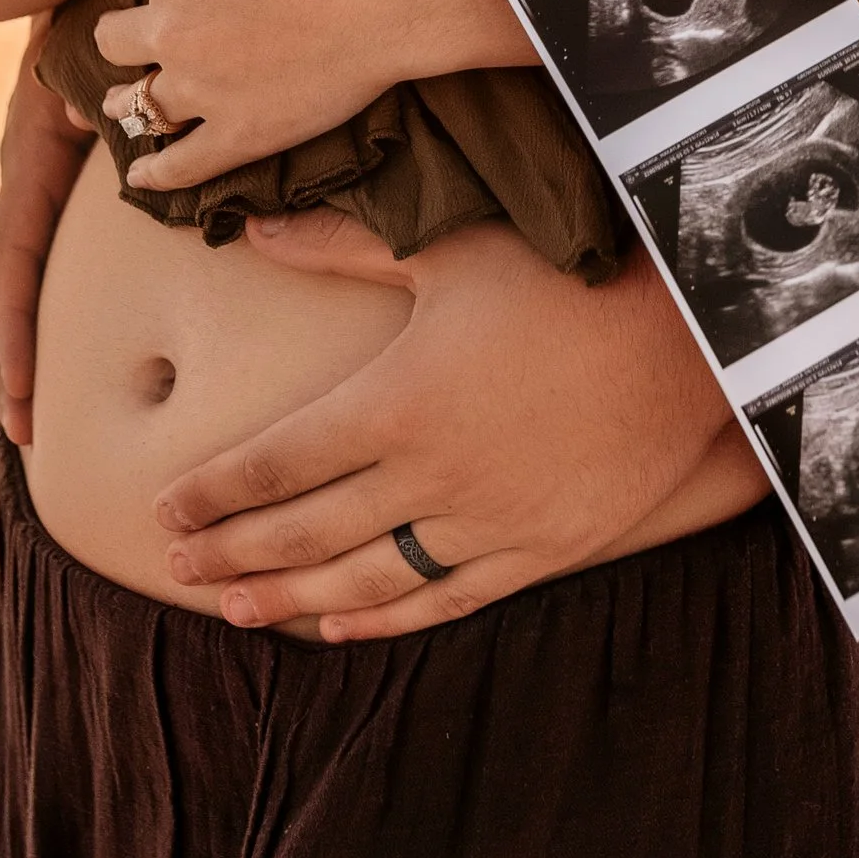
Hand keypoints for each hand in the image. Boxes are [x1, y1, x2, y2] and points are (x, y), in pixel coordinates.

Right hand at [0, 30, 94, 447]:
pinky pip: (69, 230)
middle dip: (19, 352)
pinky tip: (80, 336)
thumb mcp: (93, 26)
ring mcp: (58, 158)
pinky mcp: (85, 151)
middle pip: (18, 273)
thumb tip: (87, 118)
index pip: (16, 253)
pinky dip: (64, 287)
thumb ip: (91, 73)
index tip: (22, 399)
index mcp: (34, 139)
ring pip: (38, 258)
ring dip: (37, 330)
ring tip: (40, 412)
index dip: (16, 330)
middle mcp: (37, 157)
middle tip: (28, 435)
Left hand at [97, 0, 525, 188]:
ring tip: (121, 103)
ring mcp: (198, 88)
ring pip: (134, 103)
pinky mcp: (237, 134)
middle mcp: (168, 27)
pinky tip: (140, 176)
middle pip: (111, 35)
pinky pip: (179, 166)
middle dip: (121, 29)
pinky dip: (154, 173)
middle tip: (133, 31)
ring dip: (123, 100)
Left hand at [152, 217, 764, 637]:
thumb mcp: (451, 246)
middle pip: (305, 530)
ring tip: (232, 610)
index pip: (277, 461)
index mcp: (397, 400)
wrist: (696, 336)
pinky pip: (445, 600)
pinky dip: (384, 621)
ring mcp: (489, 523)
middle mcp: (432, 475)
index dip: (214, 491)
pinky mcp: (543, 550)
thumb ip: (342, 244)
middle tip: (174, 567)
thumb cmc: (568, 275)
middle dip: (232, 551)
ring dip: (291, 599)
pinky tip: (337, 630)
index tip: (162, 508)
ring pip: (365, 579)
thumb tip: (250, 227)